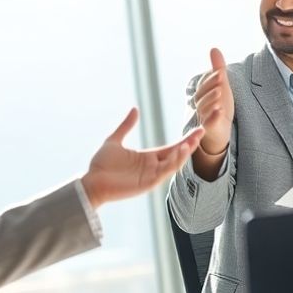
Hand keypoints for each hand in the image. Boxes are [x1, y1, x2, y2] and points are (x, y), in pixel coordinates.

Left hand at [81, 108, 207, 209]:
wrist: (91, 182)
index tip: (198, 129)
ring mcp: (152, 176)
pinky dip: (174, 162)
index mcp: (148, 157)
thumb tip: (135, 109)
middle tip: (202, 131)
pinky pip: (165, 172)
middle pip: (177, 154)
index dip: (186, 139)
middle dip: (190, 144)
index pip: (172, 147)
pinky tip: (179, 151)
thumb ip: (126, 126)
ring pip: (174, 163)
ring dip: (184, 153)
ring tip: (191, 141)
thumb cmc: (100, 165)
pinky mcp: (149, 183)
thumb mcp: (114, 140)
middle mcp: (153, 166)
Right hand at [191, 48, 234, 177]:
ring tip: (219, 94)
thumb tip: (214, 48)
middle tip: (220, 79)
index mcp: (202, 94)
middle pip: (203, 95)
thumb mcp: (221, 86)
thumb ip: (217, 69)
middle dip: (211, 87)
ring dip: (211, 100)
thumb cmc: (219, 107)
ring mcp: (204, 117)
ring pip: (205, 108)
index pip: (205, 85)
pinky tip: (219, 111)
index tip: (220, 72)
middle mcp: (201, 105)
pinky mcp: (210, 129)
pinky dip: (213, 117)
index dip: (212, 79)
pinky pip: (209, 123)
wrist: (218, 132)